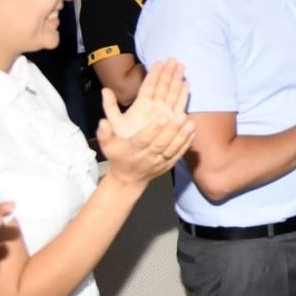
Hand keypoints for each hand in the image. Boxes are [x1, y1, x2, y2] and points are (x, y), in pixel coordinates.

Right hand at [98, 61, 195, 187]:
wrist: (128, 179)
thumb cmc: (118, 157)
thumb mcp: (107, 146)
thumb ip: (105, 133)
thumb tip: (103, 121)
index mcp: (133, 150)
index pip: (144, 139)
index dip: (153, 129)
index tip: (162, 117)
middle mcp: (147, 156)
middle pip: (161, 143)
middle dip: (172, 130)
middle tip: (181, 116)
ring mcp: (159, 162)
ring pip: (172, 149)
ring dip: (182, 136)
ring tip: (191, 123)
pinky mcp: (168, 165)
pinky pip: (178, 155)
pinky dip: (186, 144)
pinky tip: (193, 133)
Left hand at [104, 59, 189, 138]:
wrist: (133, 159)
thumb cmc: (123, 141)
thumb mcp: (114, 123)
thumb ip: (110, 107)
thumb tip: (105, 90)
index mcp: (141, 105)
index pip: (148, 86)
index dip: (153, 74)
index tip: (159, 62)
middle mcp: (153, 107)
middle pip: (162, 86)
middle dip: (168, 72)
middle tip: (174, 59)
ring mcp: (164, 112)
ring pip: (171, 92)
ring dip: (177, 80)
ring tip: (181, 66)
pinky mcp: (172, 120)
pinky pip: (179, 105)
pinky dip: (183, 94)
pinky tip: (186, 84)